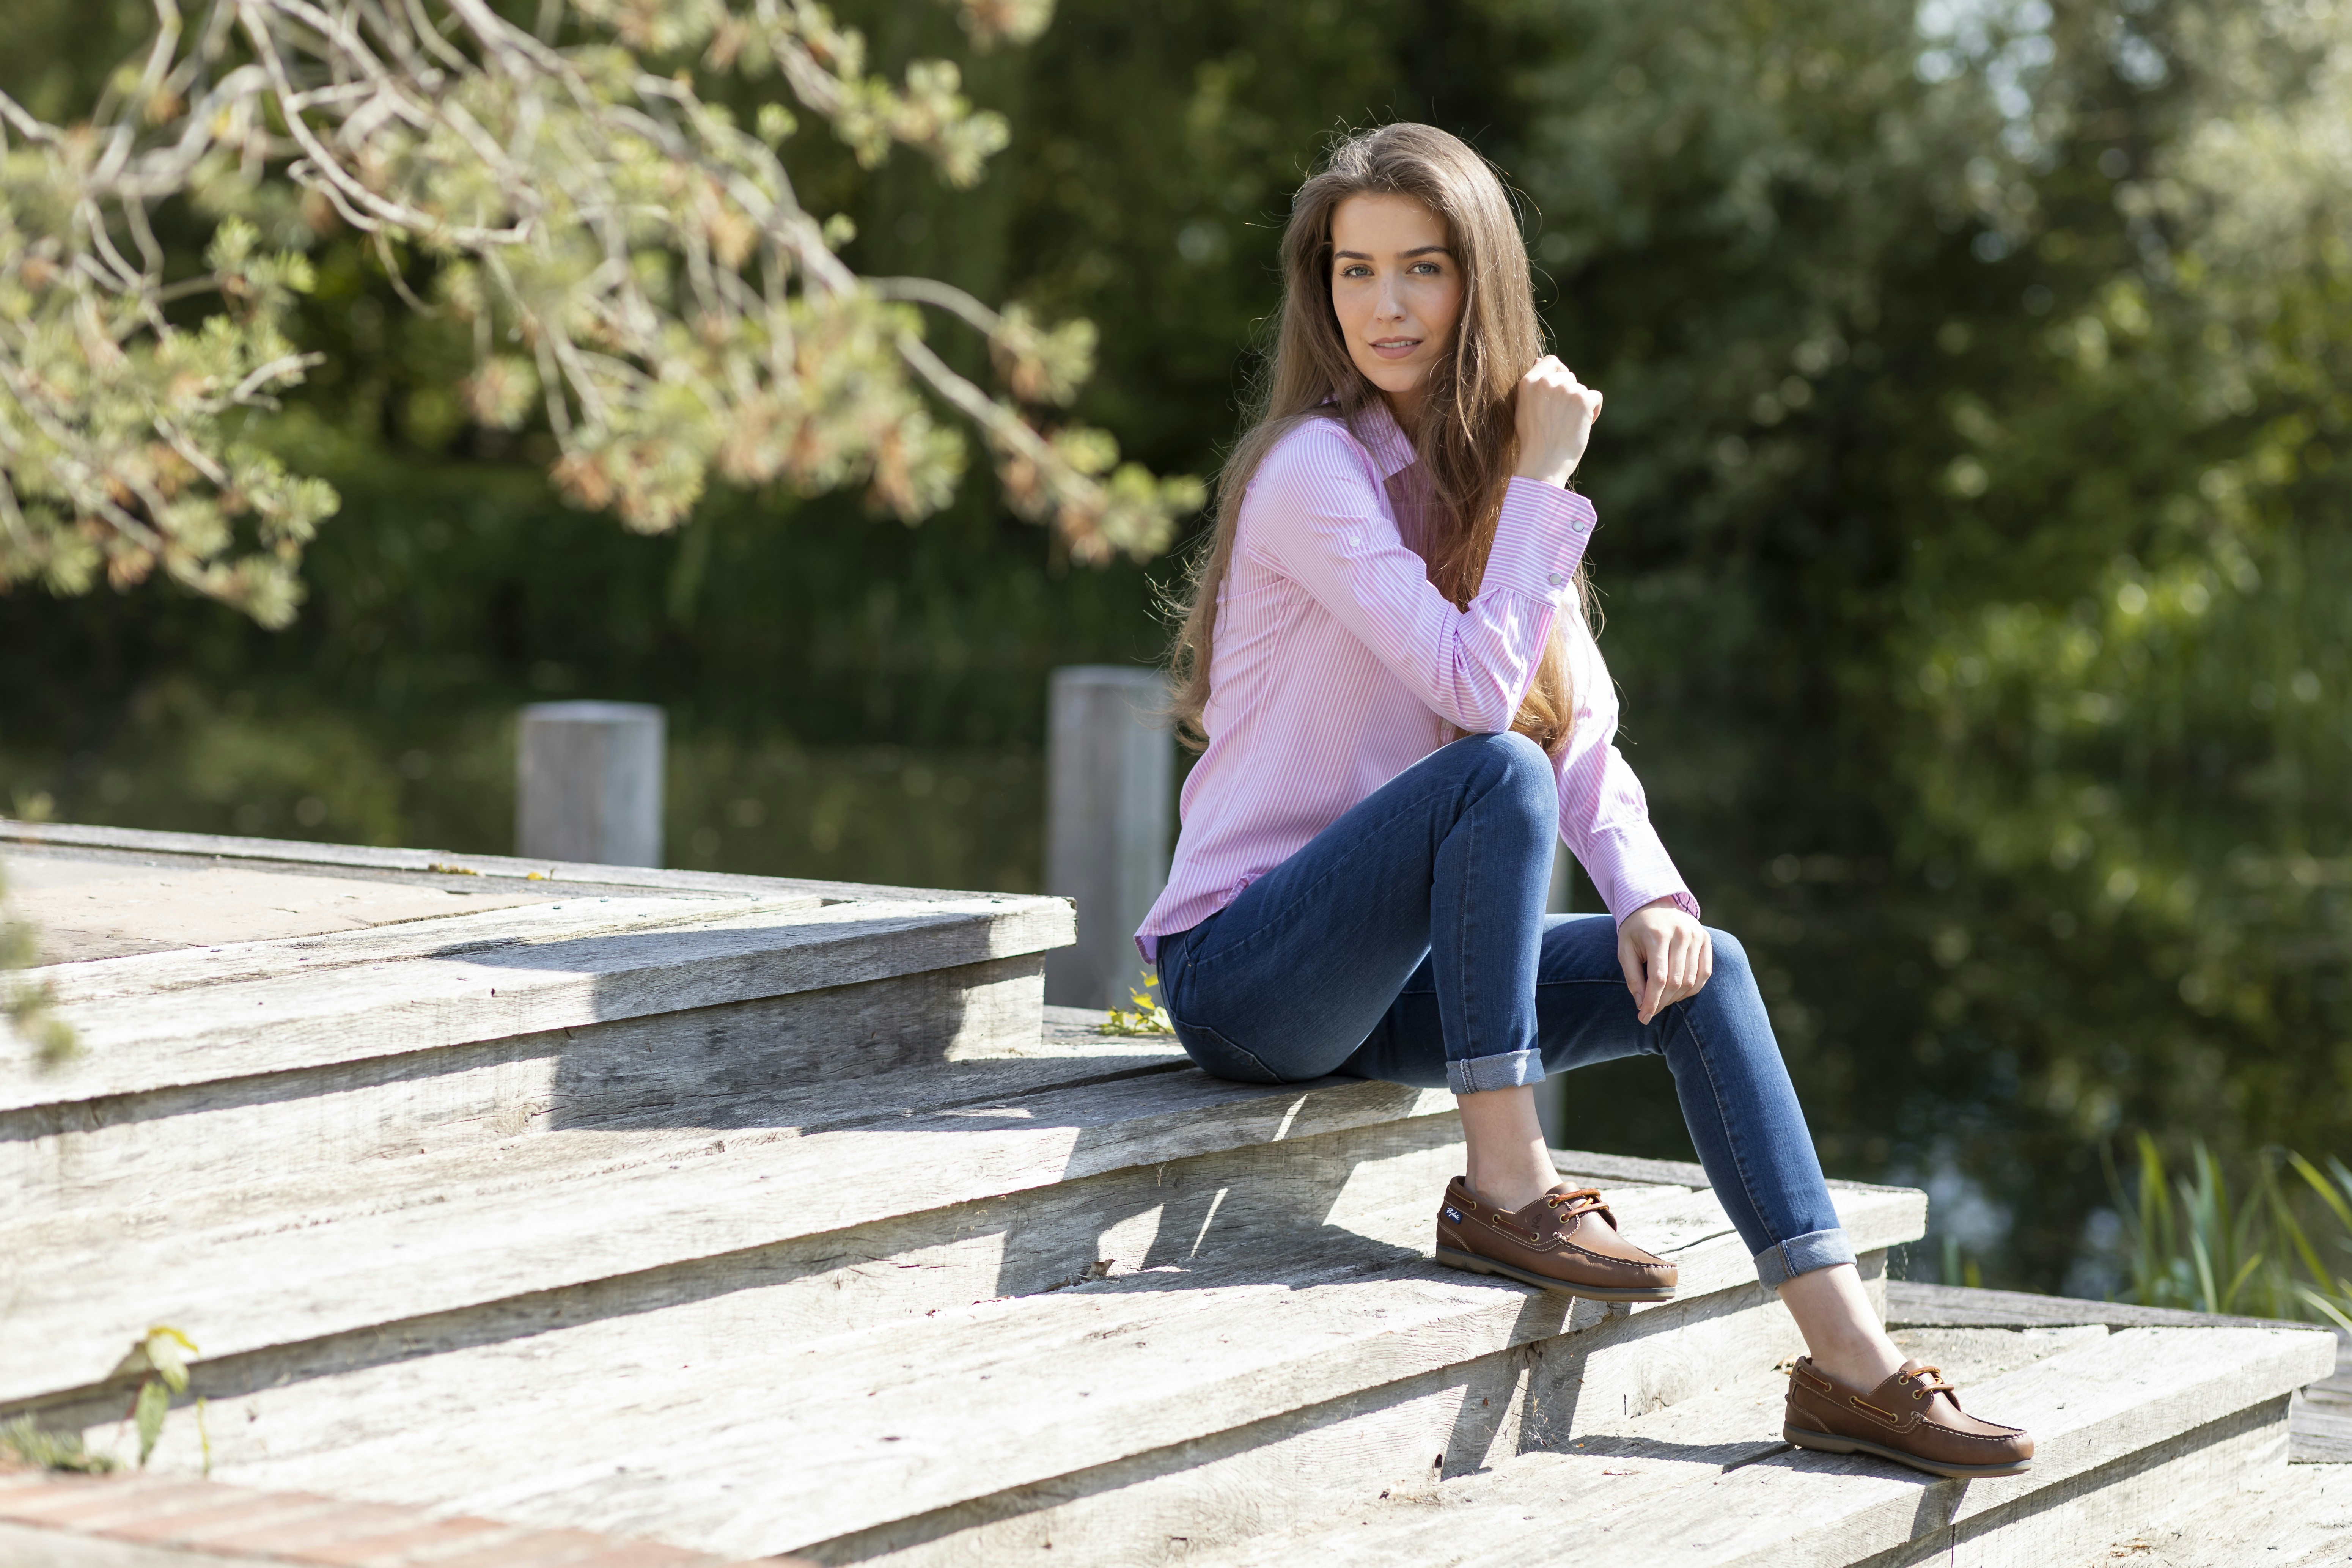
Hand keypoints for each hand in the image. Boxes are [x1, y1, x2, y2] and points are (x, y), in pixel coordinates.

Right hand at [1511, 355, 1602, 486]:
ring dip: (1580, 405)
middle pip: (1569, 376)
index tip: (1559, 390)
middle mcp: (1547, 382)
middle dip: (1569, 394)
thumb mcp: (1523, 409)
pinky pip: (1595, 397)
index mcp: (1528, 382)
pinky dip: (1593, 411)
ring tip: (1568, 426)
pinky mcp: (1583, 400)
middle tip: (1561, 418)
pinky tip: (1581, 425)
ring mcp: (1566, 389)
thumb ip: (1533, 385)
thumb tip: (1539, 360)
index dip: (1558, 373)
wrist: (1543, 464)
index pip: (1551, 361)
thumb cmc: (1533, 441)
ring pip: (1582, 389)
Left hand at [1617, 898, 1711, 1024]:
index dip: (1652, 1001)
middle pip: (1676, 981)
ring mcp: (1697, 935)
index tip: (1643, 1017)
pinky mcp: (1706, 939)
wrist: (1653, 904)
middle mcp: (1681, 933)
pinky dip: (1693, 988)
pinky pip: (1705, 973)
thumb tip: (1642, 1005)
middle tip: (1651, 1010)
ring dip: (1677, 997)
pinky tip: (1678, 991)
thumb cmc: (1636, 931)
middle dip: (1662, 1001)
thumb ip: (1632, 977)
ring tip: (1662, 999)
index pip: (1659, 978)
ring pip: (1692, 980)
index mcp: (1657, 935)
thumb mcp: (1625, 950)